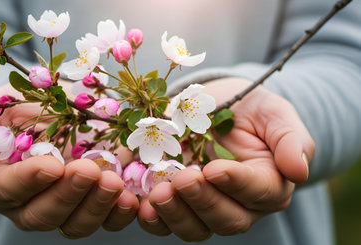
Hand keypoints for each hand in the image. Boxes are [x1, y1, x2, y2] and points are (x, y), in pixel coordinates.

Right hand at [0, 83, 138, 236]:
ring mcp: (64, 208)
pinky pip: (107, 220)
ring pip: (76, 224)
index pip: (7, 190)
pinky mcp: (93, 204)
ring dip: (97, 206)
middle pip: (44, 215)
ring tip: (115, 183)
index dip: (28, 181)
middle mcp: (29, 204)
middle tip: (89, 171)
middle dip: (68, 194)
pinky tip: (132, 198)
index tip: (51, 165)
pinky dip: (120, 213)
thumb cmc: (15, 108)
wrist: (51, 108)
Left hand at [137, 78, 314, 240]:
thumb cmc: (249, 110)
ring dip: (176, 214)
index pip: (259, 192)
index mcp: (269, 184)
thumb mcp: (274, 114)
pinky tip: (142, 207)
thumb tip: (299, 171)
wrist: (216, 107)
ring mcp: (206, 208)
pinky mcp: (179, 204)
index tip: (215, 168)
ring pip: (196, 228)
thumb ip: (290, 140)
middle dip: (203, 201)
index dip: (237, 184)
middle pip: (227, 219)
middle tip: (182, 179)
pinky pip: (167, 223)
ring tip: (158, 194)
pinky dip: (154, 219)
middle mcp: (240, 204)